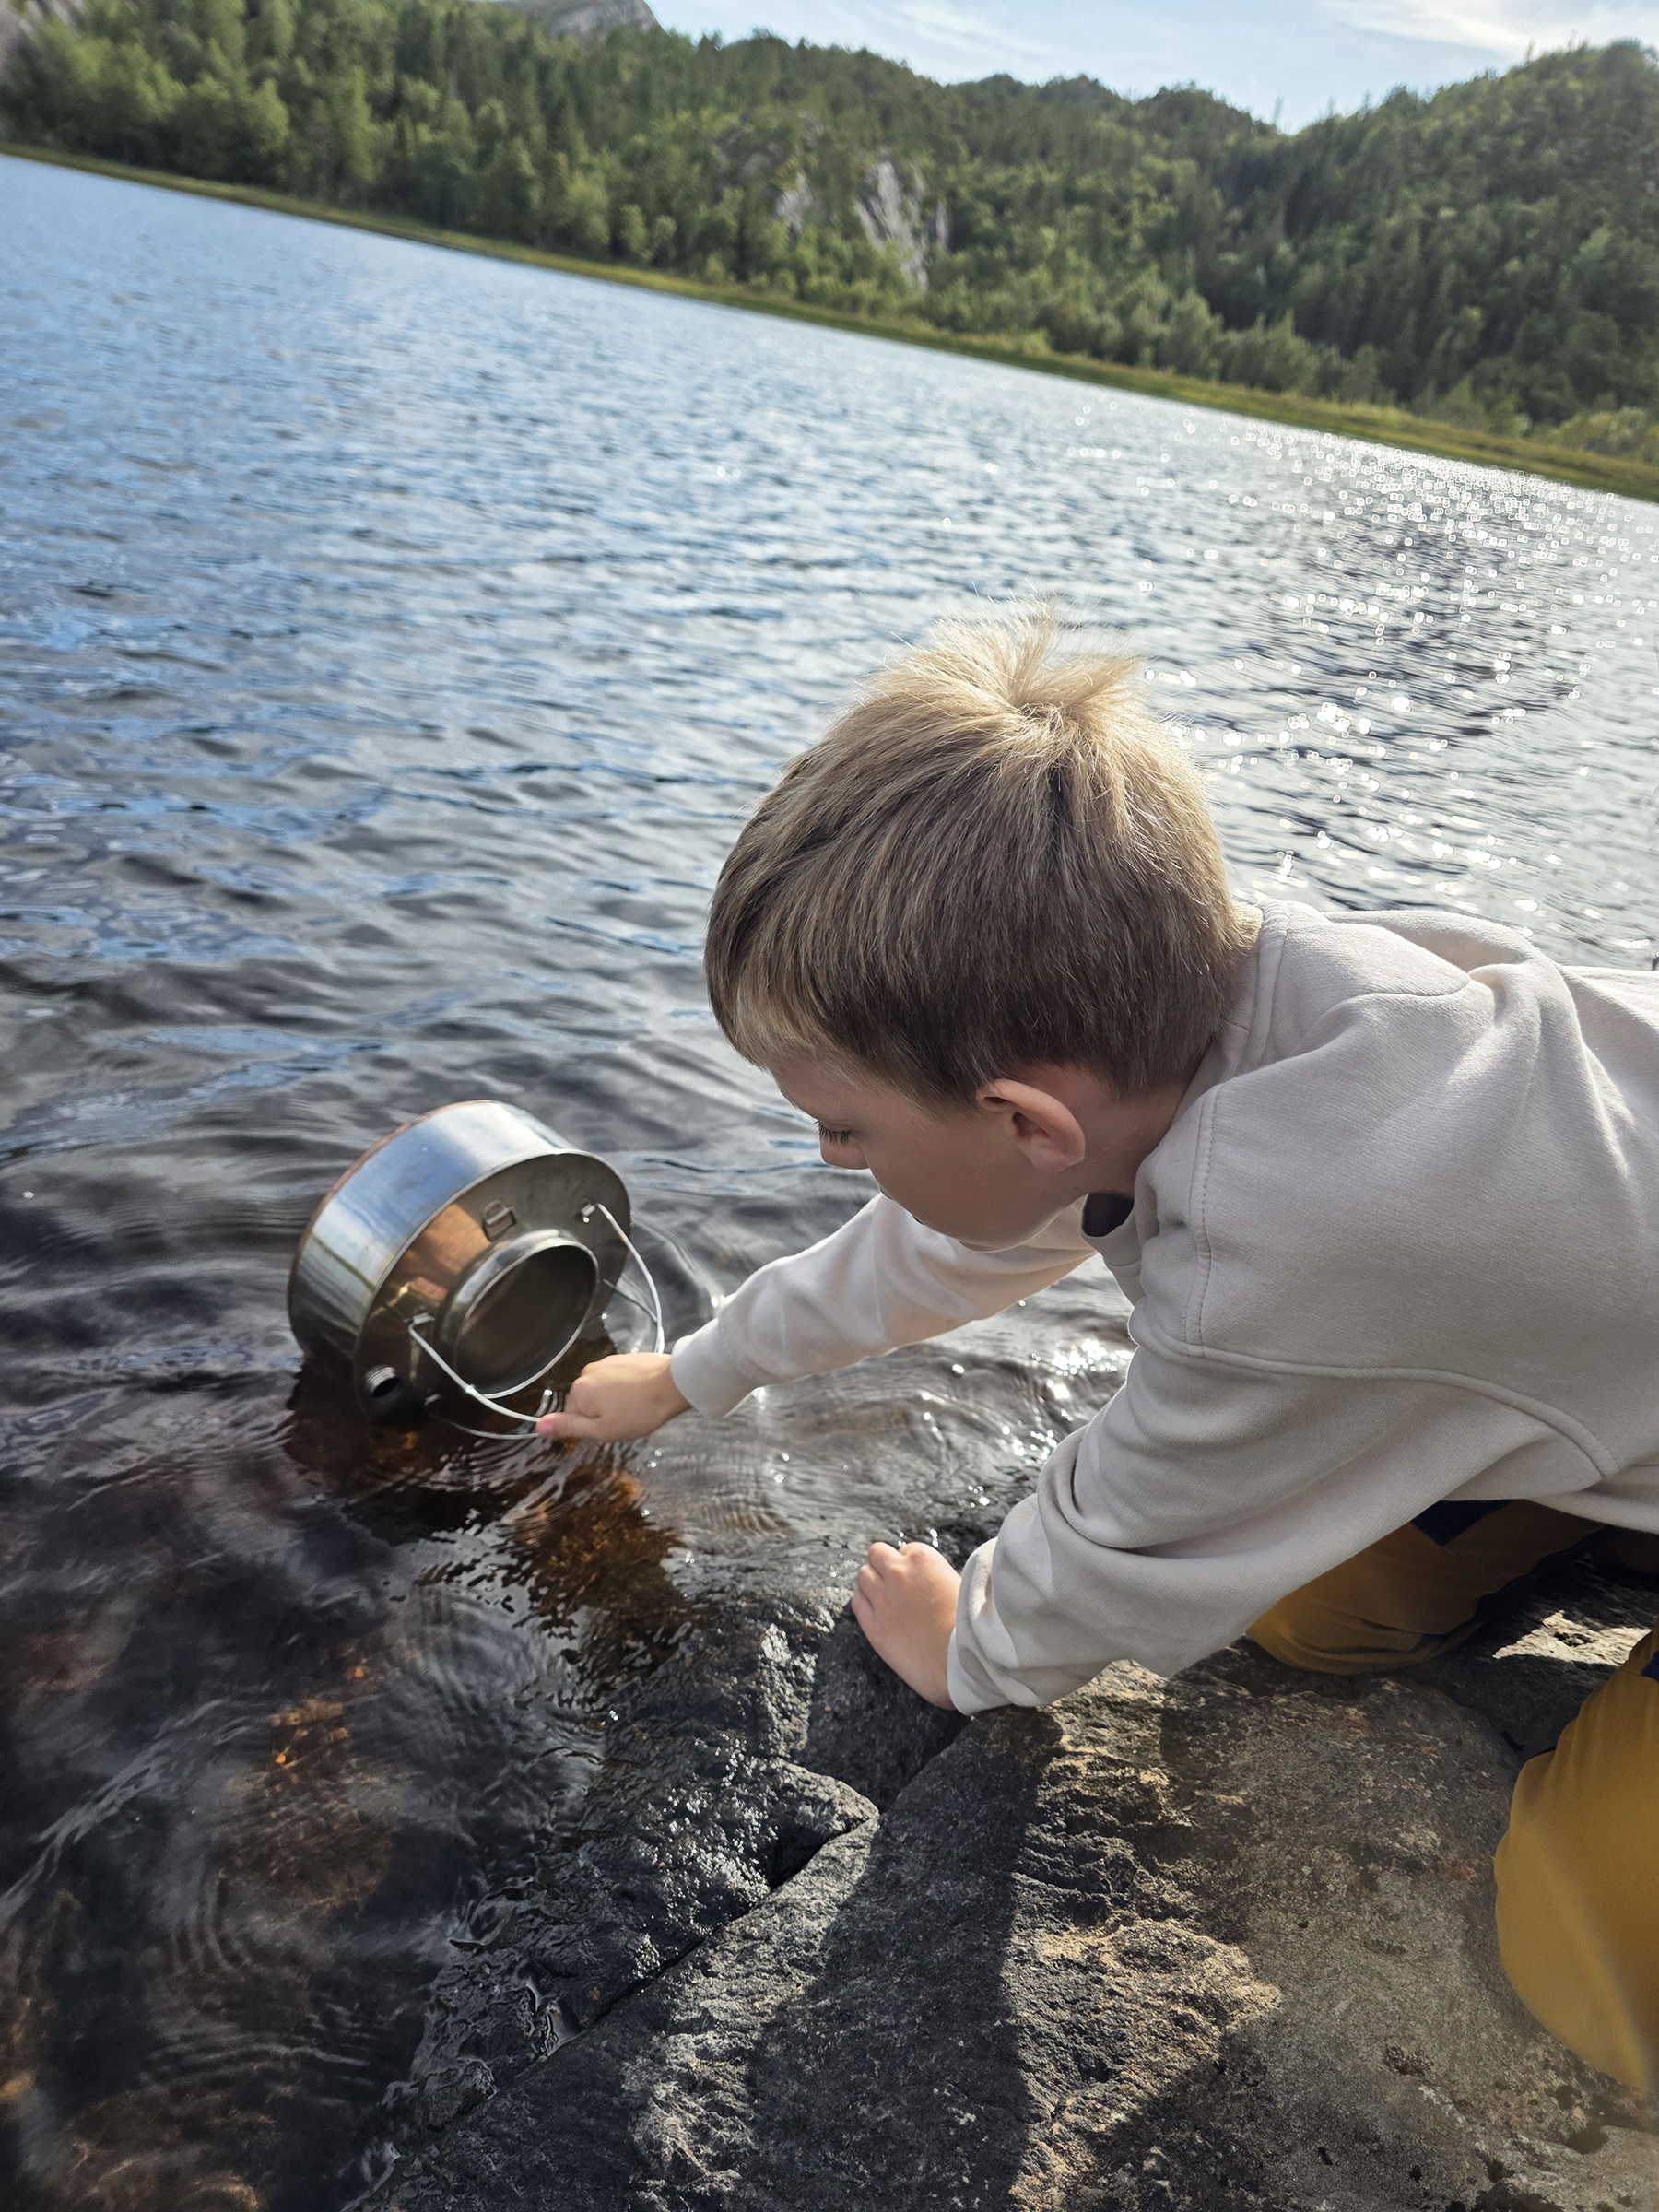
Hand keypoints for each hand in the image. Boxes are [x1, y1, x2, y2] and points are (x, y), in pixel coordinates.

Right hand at [535, 1352, 689, 1442]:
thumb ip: (569, 1427)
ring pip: (602, 1389)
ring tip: (635, 1408)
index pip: (573, 1415)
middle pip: (587, 1400)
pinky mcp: (624, 1357)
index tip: (612, 1428)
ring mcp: (607, 1361)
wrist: (674, 1383)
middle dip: (602, 1412)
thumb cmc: (638, 1412)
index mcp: (579, 1389)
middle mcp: (587, 1370)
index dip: (592, 1427)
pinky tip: (640, 1394)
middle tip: (624, 1420)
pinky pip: (616, 1378)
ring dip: (613, 1399)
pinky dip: (624, 1388)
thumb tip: (537, 1426)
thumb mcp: (602, 1429)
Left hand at [851, 1542, 959, 1709]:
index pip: (905, 1550)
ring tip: (885, 1599)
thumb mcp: (961, 1586)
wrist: (964, 1661)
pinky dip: (864, 1604)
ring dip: (872, 1583)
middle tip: (894, 1584)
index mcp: (923, 1560)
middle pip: (877, 1554)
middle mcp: (899, 1574)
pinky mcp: (874, 1626)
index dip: (909, 1565)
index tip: (915, 1578)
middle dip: (884, 1566)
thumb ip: (939, 1577)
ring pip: (863, 1575)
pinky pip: (857, 1603)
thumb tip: (932, 1580)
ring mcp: (883, 1599)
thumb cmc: (970, 1627)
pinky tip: (877, 1614)